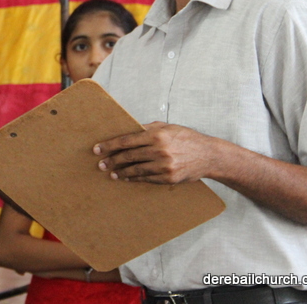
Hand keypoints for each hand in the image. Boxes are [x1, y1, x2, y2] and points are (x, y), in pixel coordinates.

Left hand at [92, 122, 217, 183]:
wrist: (209, 155)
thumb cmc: (186, 138)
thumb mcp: (167, 127)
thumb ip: (147, 128)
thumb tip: (126, 129)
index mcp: (157, 135)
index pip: (126, 140)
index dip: (109, 145)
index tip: (97, 149)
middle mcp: (160, 150)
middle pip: (128, 156)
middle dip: (111, 160)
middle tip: (100, 164)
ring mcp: (164, 166)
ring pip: (135, 170)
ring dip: (120, 172)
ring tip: (111, 173)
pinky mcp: (169, 178)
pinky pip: (146, 179)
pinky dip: (134, 178)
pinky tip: (126, 178)